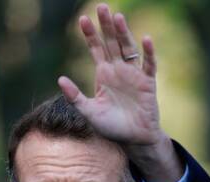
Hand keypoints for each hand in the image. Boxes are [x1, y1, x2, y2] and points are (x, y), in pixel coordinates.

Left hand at [58, 3, 183, 181]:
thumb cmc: (112, 127)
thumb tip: (60, 79)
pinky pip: (149, 65)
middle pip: (112, 43)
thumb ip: (75, 97)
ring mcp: (134, 75)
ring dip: (124, 33)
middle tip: (101, 7)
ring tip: (118, 18)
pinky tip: (145, 39)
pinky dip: (148, 52)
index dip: (90, 35)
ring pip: (129, 49)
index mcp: (104, 75)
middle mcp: (119, 70)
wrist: (134, 140)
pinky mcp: (148, 83)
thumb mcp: (89, 113)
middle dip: (106, 26)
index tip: (82, 20)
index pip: (96, 49)